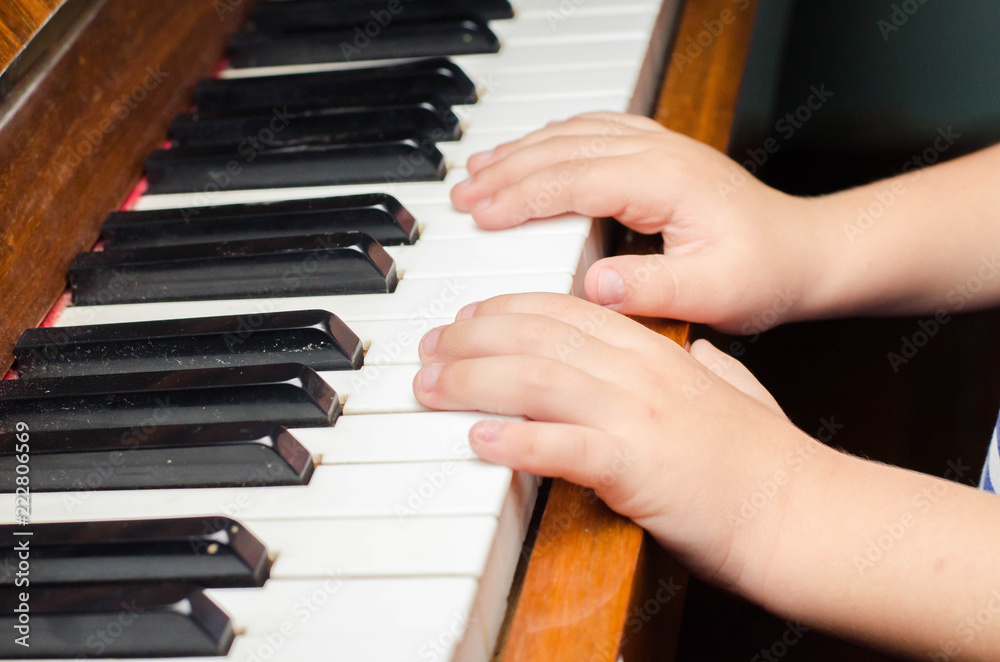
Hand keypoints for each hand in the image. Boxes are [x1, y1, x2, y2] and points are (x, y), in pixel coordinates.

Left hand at [412, 293, 828, 588]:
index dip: (505, 310)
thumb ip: (709, 366)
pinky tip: (478, 439)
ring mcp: (639, 418)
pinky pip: (565, 447)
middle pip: (538, 338)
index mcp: (657, 353)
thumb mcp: (736, 393)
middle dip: (470, 340)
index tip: (466, 320)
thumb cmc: (765, 460)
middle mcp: (642, 374)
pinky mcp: (638, 469)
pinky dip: (517, 441)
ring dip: (472, 382)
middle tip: (428, 352)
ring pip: (537, 382)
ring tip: (430, 388)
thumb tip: (697, 351)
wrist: (800, 511)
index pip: (565, 312)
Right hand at [451, 113, 821, 333]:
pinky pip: (593, 132)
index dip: (521, 196)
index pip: (574, 179)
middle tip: (461, 194)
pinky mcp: (659, 153)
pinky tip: (532, 151)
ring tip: (479, 170)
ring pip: (574, 133)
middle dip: (507, 170)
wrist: (806, 252)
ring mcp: (659, 146)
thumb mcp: (715, 294)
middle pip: (564, 148)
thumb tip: (595, 286)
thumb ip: (654, 290)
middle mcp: (659, 152)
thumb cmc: (765, 273)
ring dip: (523, 150)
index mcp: (665, 181)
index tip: (479, 213)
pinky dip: (552, 140)